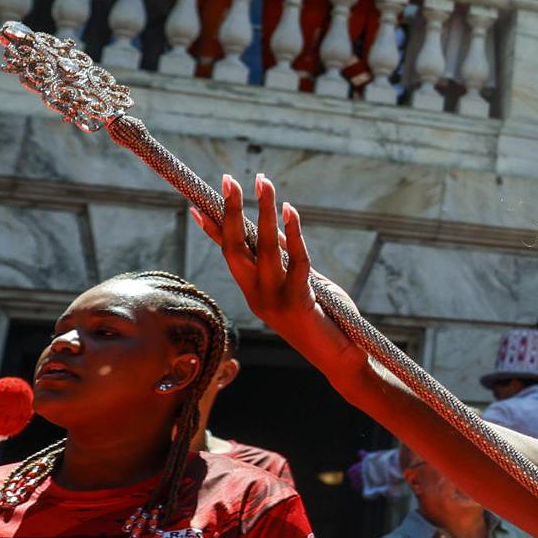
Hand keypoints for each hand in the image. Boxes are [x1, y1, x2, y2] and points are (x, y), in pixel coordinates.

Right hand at [189, 174, 361, 371]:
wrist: (340, 359)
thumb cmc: (325, 320)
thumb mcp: (301, 284)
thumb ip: (287, 260)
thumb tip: (276, 224)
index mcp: (253, 292)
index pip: (229, 255)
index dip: (213, 229)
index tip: (197, 204)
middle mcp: (257, 296)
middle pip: (235, 248)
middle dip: (231, 211)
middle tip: (229, 179)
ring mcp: (274, 299)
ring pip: (263, 248)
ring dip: (262, 211)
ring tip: (263, 182)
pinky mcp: (297, 302)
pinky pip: (295, 261)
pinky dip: (292, 233)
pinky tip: (290, 210)